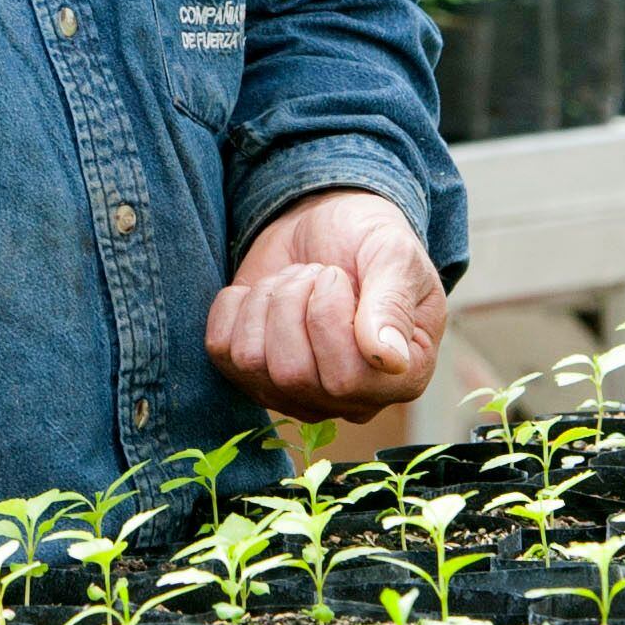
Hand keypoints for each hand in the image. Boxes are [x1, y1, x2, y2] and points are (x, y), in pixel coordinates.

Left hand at [207, 189, 446, 423]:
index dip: (328, 318)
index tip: (336, 276)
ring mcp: (299, 394)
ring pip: (253, 362)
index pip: (347, 380)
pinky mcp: (254, 374)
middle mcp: (351, 400)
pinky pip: (222, 350)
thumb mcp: (394, 255)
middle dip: (293, 301)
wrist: (326, 225)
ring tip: (294, 281)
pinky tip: (265, 293)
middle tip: (313, 272)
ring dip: (268, 300)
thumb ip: (393, 304)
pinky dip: (234, 307)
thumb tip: (388, 359)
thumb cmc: (369, 240)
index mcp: (402, 377)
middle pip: (293, 374)